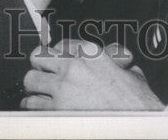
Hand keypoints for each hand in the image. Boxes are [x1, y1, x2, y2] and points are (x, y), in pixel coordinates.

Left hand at [21, 40, 165, 110]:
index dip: (58, 54)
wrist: (136, 122)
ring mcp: (63, 88)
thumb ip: (117, 60)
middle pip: (38, 57)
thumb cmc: (136, 101)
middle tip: (44, 72)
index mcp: (91, 53)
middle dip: (40, 65)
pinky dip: (33, 105)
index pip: (60, 45)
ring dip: (35, 85)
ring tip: (40, 90)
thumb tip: (116, 57)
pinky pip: (32, 103)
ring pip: (31, 79)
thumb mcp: (130, 72)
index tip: (57, 61)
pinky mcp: (56, 110)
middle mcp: (73, 67)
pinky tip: (39, 106)